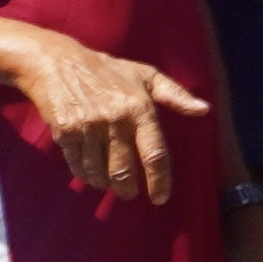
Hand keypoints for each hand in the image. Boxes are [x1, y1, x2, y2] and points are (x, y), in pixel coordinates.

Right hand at [12, 36, 210, 206]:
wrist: (57, 63)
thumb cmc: (108, 71)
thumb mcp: (146, 75)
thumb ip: (176, 95)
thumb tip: (205, 110)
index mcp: (139, 108)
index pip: (154, 154)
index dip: (160, 181)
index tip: (160, 198)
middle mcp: (115, 120)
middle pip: (124, 171)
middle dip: (128, 189)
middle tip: (130, 193)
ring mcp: (88, 128)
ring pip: (99, 173)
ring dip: (106, 184)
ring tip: (110, 183)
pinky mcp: (65, 133)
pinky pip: (78, 166)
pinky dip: (86, 175)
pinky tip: (90, 174)